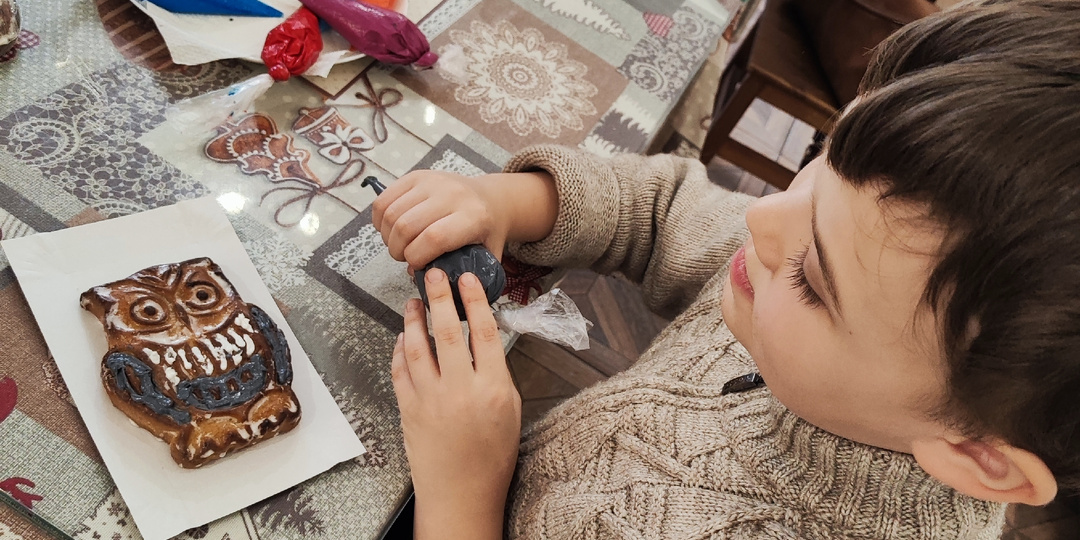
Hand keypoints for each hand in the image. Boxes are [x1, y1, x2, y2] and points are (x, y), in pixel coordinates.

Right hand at [372, 170, 508, 270]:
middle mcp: (452, 194)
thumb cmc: (486, 231)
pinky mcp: (416, 176)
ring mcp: (432, 182)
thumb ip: (460, 274)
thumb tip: (424, 281)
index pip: (434, 238)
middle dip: (398, 249)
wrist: (490, 198)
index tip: (417, 265)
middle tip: (404, 257)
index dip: (416, 257)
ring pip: (391, 213)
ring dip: (387, 236)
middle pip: (406, 225)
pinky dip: (379, 219)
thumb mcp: (485, 257)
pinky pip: (384, 199)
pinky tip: (389, 229)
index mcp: (473, 217)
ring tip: (398, 244)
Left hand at [392, 269, 521, 539]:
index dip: (475, 301)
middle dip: (440, 297)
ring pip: (417, 347)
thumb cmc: (492, 458)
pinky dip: (400, 349)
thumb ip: (497, 374)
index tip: (467, 280)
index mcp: (493, 388)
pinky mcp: (408, 410)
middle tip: (434, 274)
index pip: (483, 332)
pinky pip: (400, 370)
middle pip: (447, 331)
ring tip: (414, 300)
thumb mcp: (511, 411)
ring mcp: (430, 399)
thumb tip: (484, 341)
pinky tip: (403, 337)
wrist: (461, 495)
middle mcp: (460, 390)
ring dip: (415, 319)